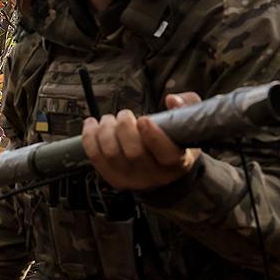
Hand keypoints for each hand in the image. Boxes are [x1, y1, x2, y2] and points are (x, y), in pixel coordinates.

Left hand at [82, 92, 202, 190]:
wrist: (164, 172)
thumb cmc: (176, 142)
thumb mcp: (189, 123)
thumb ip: (186, 107)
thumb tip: (171, 99)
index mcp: (177, 162)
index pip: (166, 154)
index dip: (153, 136)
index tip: (143, 119)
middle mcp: (155, 175)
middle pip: (134, 153)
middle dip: (124, 128)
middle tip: (124, 115)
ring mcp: (132, 180)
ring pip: (112, 155)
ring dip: (105, 131)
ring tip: (109, 119)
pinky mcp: (113, 178)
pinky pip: (95, 158)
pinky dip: (90, 138)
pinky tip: (92, 124)